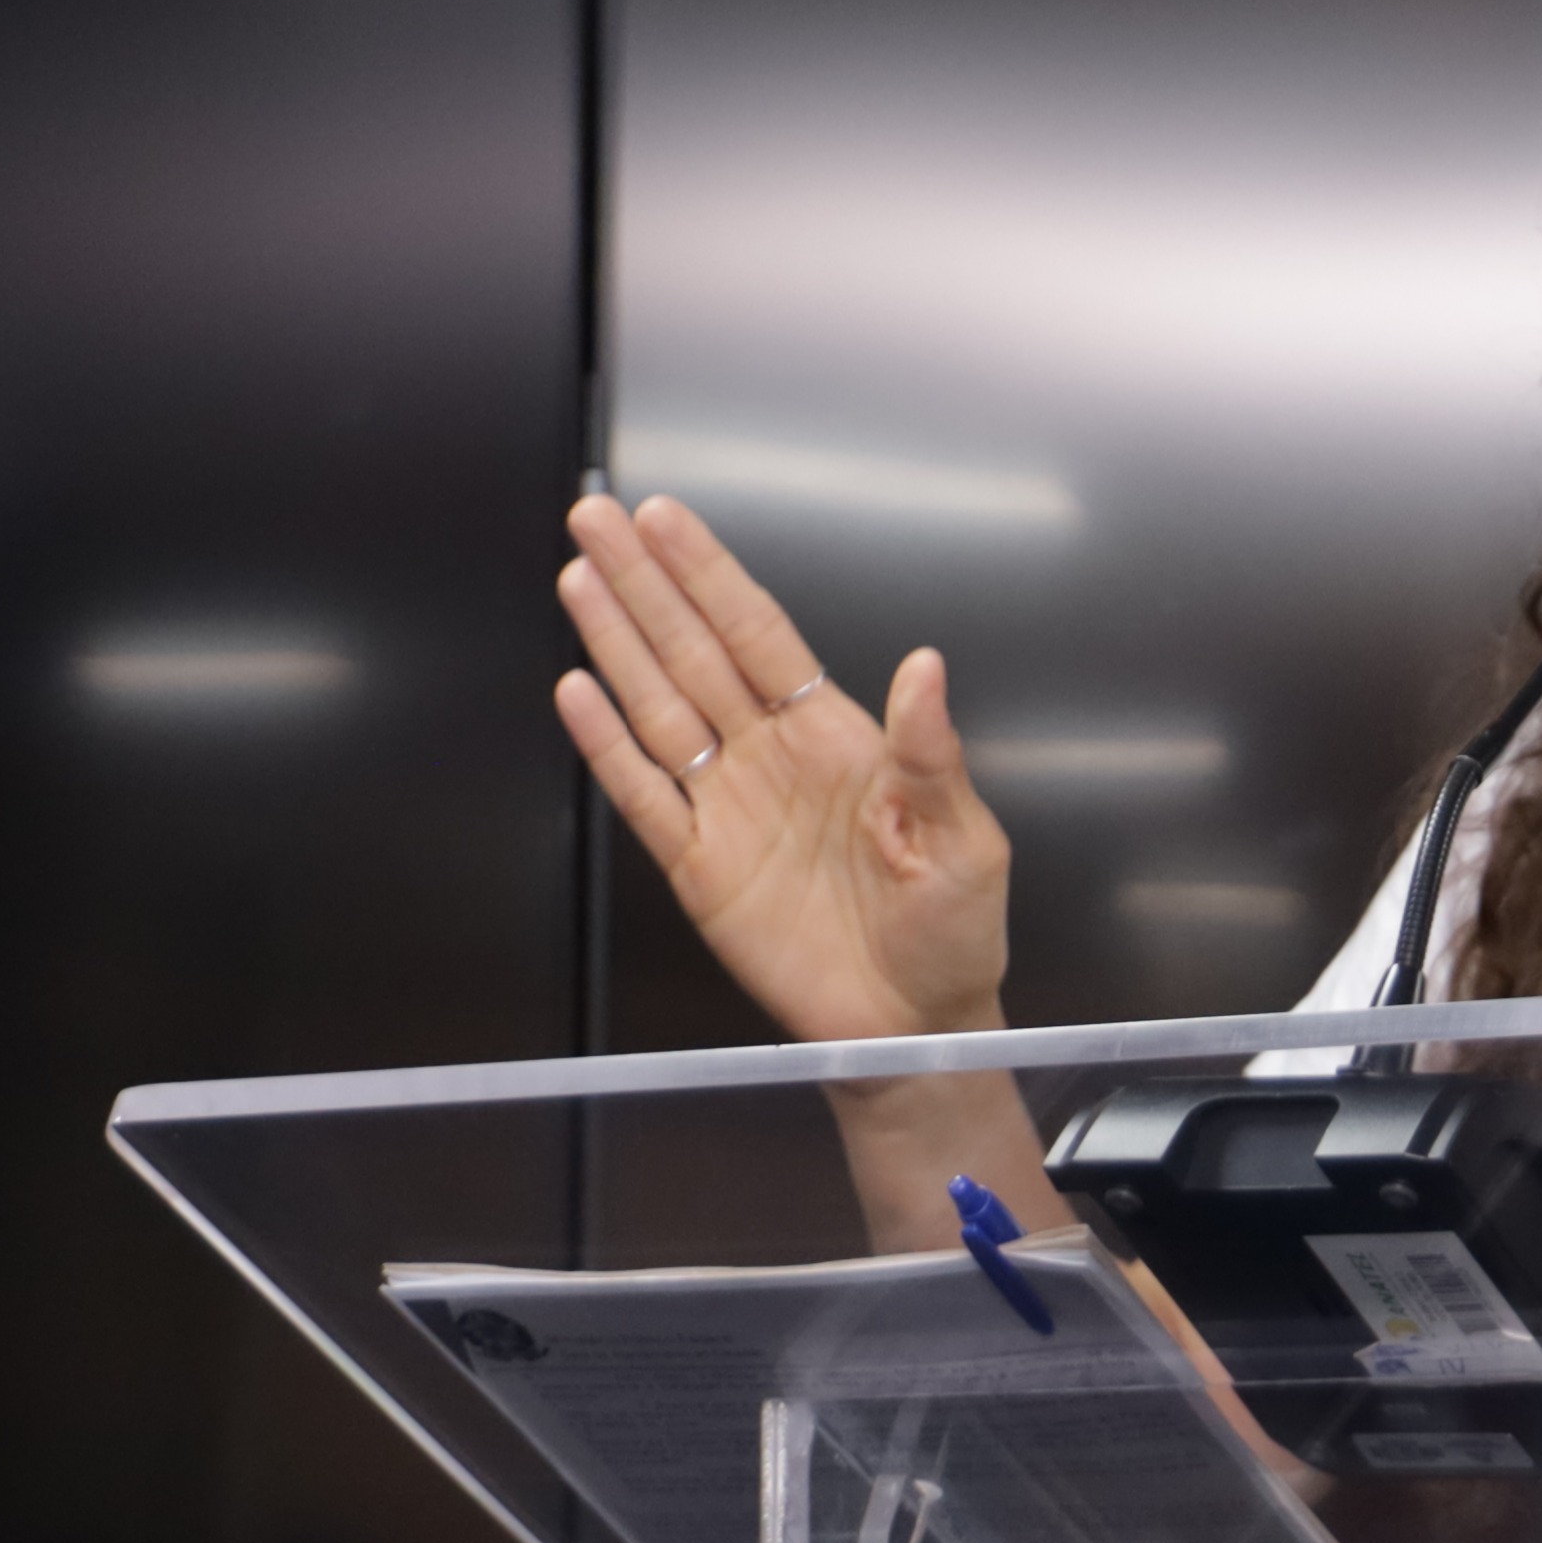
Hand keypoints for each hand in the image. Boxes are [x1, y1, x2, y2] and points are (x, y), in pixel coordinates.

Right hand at [554, 493, 1009, 1043]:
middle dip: (644, 584)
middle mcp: (772, 758)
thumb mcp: (965, 839)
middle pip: (693, 652)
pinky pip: (645, 794)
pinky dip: (607, 744)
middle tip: (595, 517)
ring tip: (577, 577)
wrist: (913, 1025)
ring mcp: (729, 808)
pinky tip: (577, 690)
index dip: (709, 575)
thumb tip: (925, 666)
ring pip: (658, 706)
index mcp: (836, 737)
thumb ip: (931, 753)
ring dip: (615, 642)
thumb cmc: (952, 931)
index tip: (665, 519)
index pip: (759, 634)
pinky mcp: (698, 867)